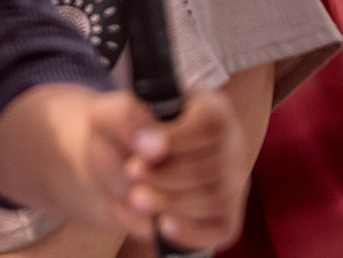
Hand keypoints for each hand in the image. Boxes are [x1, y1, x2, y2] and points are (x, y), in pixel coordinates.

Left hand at [80, 88, 248, 249]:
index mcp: (211, 110)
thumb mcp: (110, 114)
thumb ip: (128, 118)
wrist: (115, 166)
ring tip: (136, 198)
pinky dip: (192, 231)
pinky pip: (221, 229)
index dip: (177, 141)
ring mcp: (232, 182)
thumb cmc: (119, 134)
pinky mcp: (226, 215)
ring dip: (174, 203)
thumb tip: (153, 147)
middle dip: (168, 177)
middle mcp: (230, 146)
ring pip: (217, 200)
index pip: (211, 126)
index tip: (140, 153)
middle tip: (131, 175)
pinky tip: (162, 225)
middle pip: (214, 168)